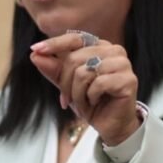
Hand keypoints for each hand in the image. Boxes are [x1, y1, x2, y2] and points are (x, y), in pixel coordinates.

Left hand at [30, 31, 141, 145]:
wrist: (110, 125)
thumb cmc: (91, 102)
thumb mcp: (67, 85)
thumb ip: (53, 69)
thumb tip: (35, 55)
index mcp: (99, 46)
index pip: (75, 38)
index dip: (55, 44)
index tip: (35, 49)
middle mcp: (113, 50)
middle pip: (75, 58)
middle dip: (65, 83)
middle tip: (67, 99)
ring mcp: (123, 64)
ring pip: (84, 72)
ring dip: (77, 93)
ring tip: (83, 102)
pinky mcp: (128, 80)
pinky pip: (98, 84)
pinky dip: (90, 98)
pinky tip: (95, 102)